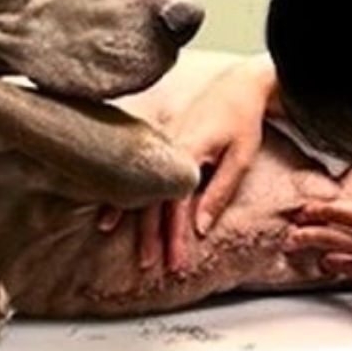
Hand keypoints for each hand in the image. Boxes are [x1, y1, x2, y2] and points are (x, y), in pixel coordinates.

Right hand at [97, 55, 275, 271]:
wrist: (238, 85)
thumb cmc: (243, 119)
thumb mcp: (240, 157)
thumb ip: (218, 192)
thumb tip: (200, 229)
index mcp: (186, 151)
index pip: (175, 204)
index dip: (174, 236)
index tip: (175, 262)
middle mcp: (166, 148)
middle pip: (152, 200)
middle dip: (150, 236)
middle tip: (147, 265)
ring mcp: (159, 144)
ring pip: (141, 187)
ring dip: (133, 219)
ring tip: (118, 240)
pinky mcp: (159, 142)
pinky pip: (137, 173)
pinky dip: (123, 195)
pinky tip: (108, 213)